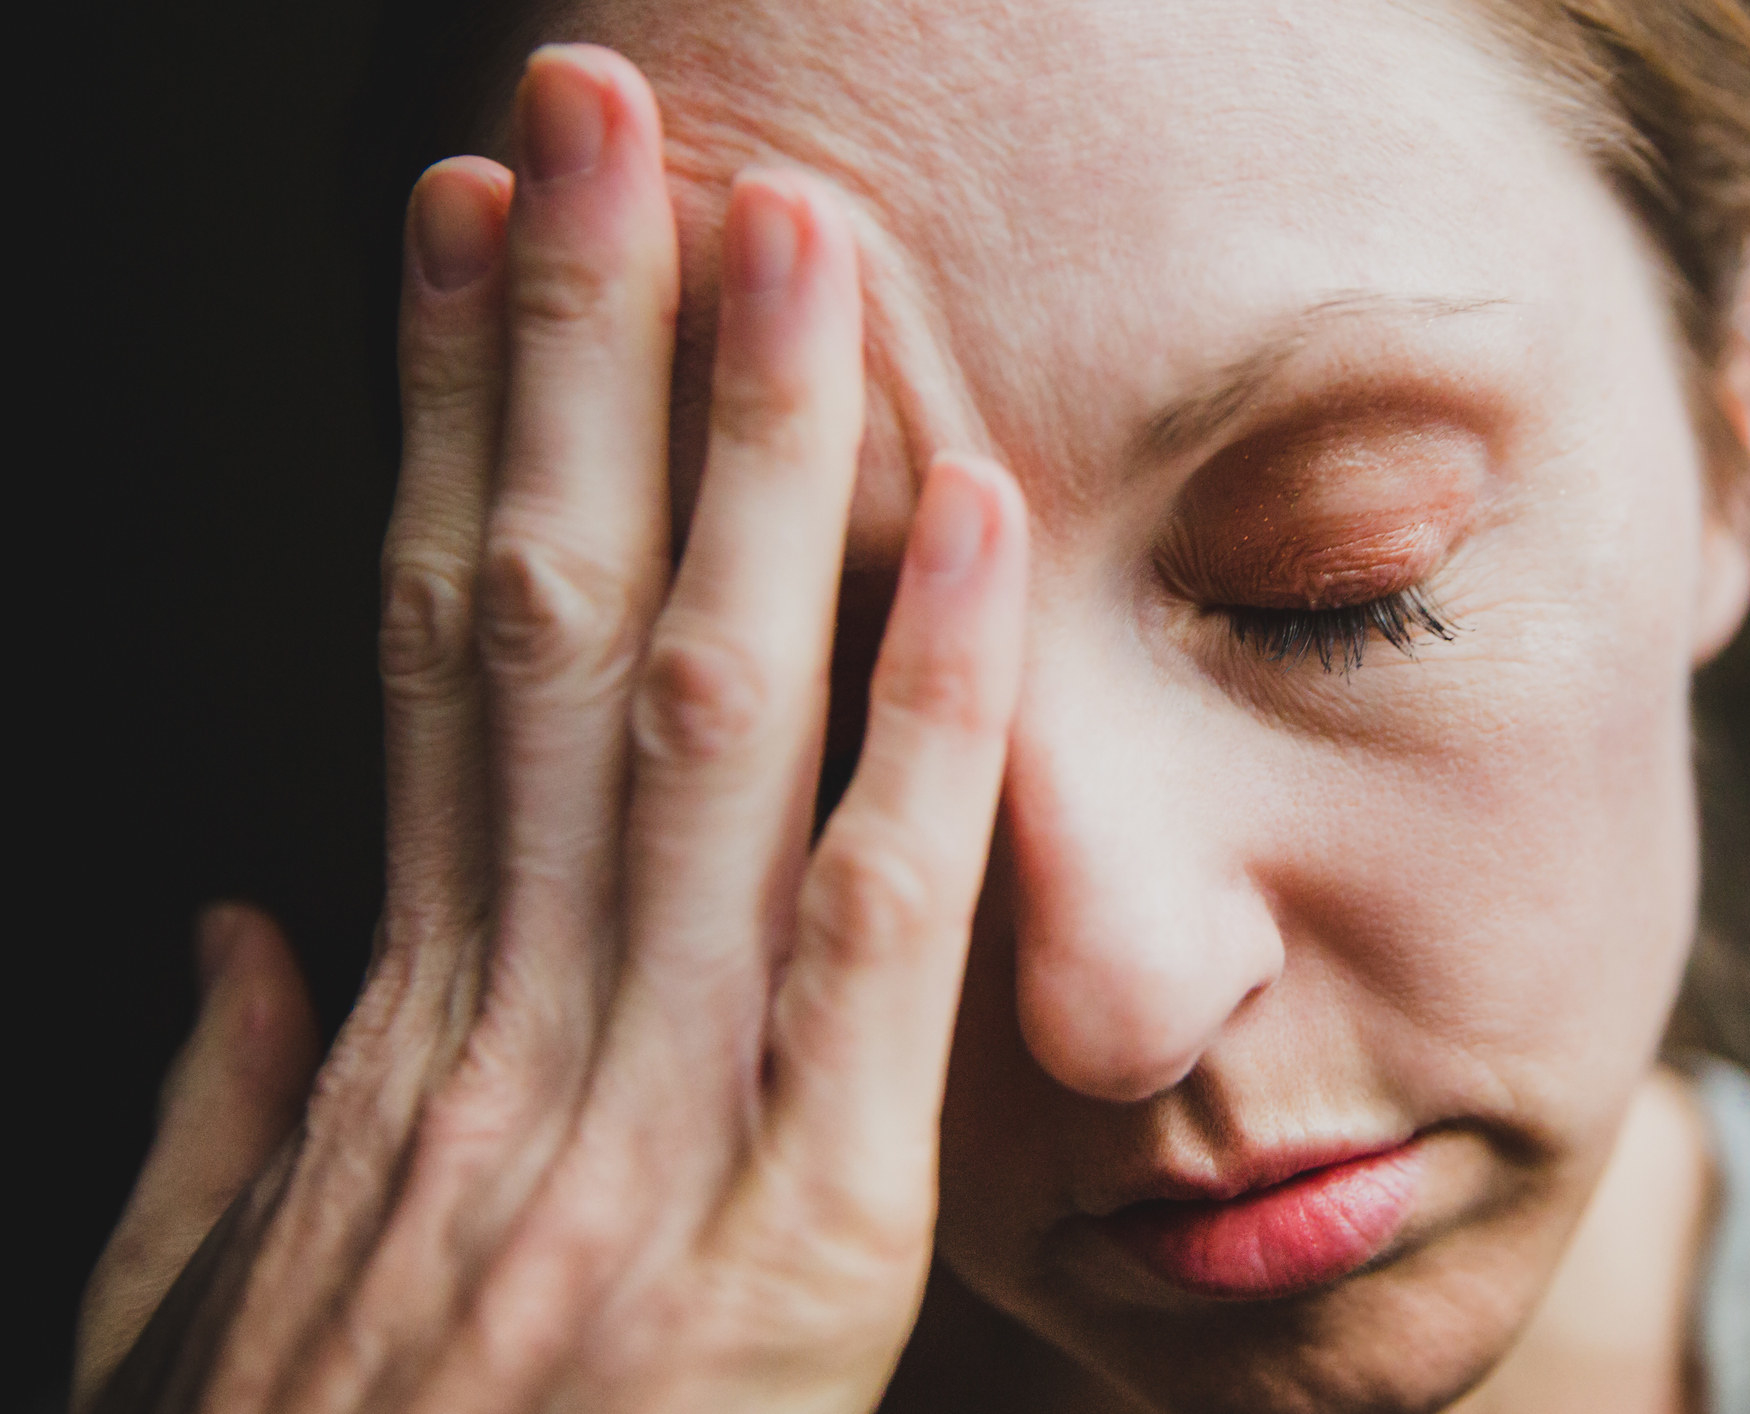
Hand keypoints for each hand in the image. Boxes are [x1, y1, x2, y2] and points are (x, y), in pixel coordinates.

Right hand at [76, 42, 1026, 1413]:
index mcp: (388, 1039)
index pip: (424, 661)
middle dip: (574, 354)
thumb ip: (226, 1124)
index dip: (438, 431)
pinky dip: (930, 713)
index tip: (462, 244)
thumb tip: (240, 932)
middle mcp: (510, 1030)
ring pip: (701, 717)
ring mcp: (651, 1118)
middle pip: (544, 621)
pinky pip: (873, 928)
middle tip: (608, 120)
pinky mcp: (803, 1238)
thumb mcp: (207, 1317)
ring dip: (747, 457)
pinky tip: (974, 525)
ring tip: (785, 233)